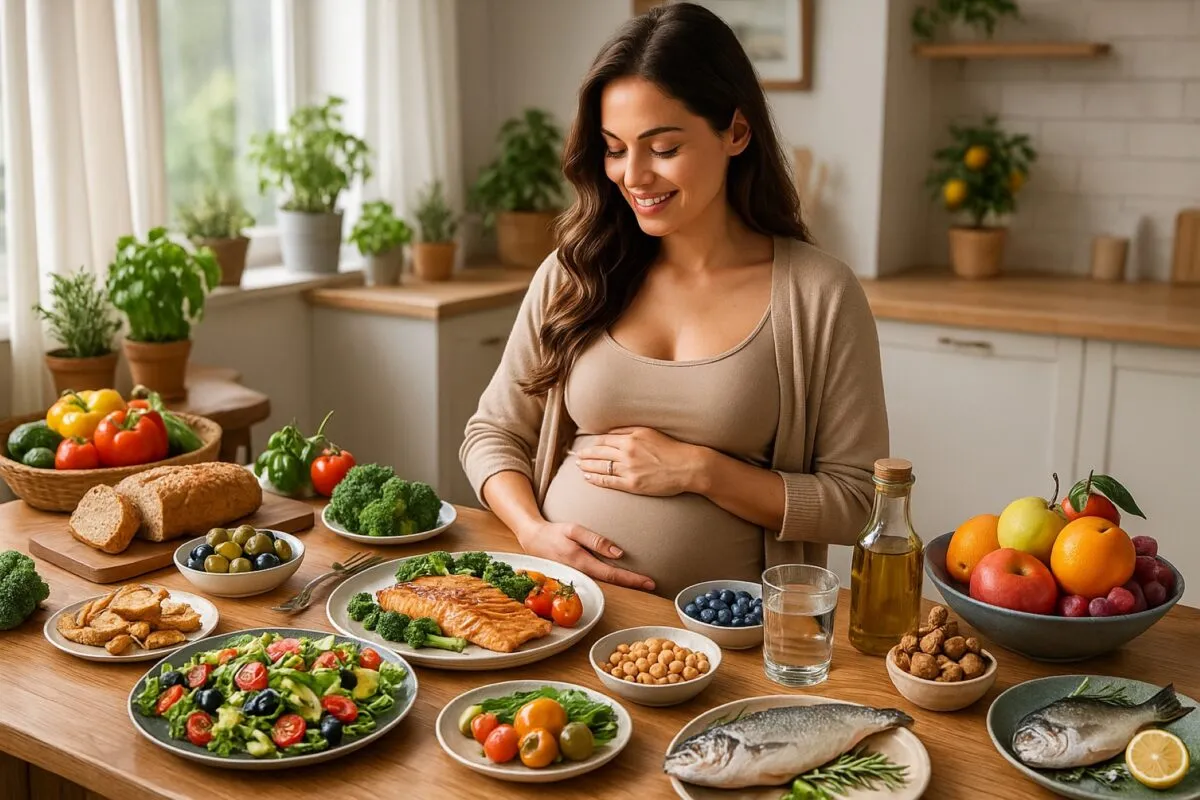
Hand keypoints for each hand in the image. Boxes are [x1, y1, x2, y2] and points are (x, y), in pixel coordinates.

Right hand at [516, 520, 654, 591]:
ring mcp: (579, 577)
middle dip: (632, 584)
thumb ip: (596, 541)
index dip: (632, 580)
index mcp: (582, 563)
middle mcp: (582, 574)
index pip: (612, 575)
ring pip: (606, 583)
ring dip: (624, 584)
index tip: (649, 583)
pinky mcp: (578, 575)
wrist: (533, 539)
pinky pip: (599, 579)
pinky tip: (623, 579)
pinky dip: (613, 580)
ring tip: (643, 583)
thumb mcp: (574, 530)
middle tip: (653, 585)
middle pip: (612, 583)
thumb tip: (619, 554)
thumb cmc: (555, 533)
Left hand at [575, 426, 702, 496]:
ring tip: (579, 467)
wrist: (687, 466)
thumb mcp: (650, 432)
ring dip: (587, 466)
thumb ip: (630, 432)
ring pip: (601, 466)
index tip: (586, 446)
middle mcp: (627, 452)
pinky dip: (596, 479)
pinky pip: (608, 481)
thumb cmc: (672, 449)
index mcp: (631, 438)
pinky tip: (588, 477)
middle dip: (585, 455)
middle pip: (599, 452)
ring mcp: (629, 469)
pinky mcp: (632, 484)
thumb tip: (611, 433)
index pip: (604, 440)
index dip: (593, 444)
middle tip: (577, 457)